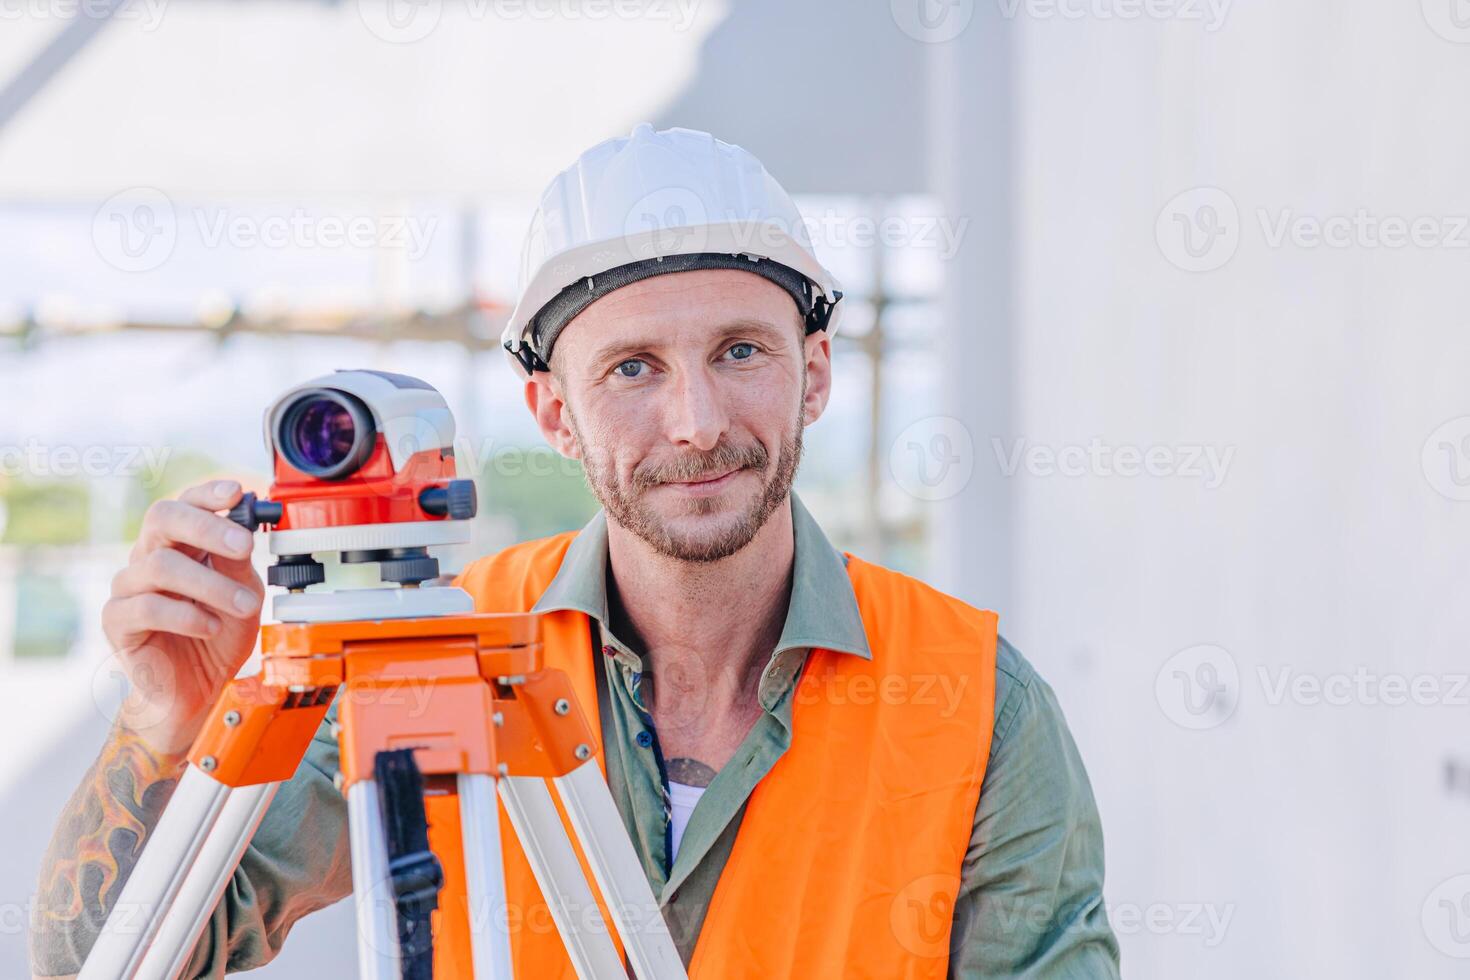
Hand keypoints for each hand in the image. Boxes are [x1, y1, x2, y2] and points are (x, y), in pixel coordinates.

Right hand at [102, 480, 264, 754]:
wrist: (199, 690)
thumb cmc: (218, 638)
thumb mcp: (242, 595)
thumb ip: (238, 565)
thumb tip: (243, 527)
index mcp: (180, 546)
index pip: (185, 504)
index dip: (207, 493)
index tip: (236, 492)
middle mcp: (150, 558)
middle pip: (162, 518)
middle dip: (207, 527)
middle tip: (245, 545)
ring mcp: (129, 588)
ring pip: (161, 566)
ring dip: (211, 585)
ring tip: (244, 606)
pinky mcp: (117, 622)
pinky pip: (147, 607)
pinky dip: (187, 615)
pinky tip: (209, 626)